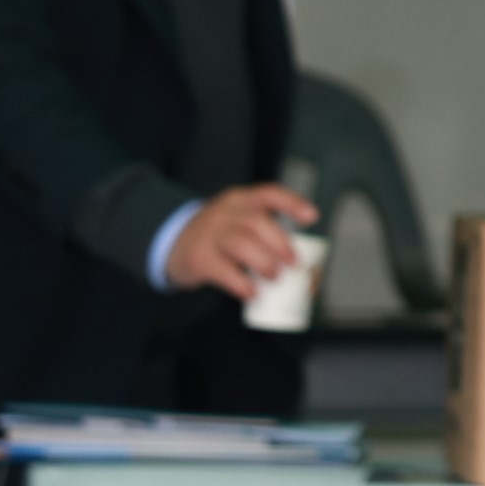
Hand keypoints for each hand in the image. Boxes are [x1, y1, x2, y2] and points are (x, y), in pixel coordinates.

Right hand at [161, 184, 320, 301]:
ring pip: (241, 244)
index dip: (293, 203)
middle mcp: (224, 212)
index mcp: (240, 200)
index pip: (269, 193)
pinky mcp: (198, 258)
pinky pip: (223, 270)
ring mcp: (209, 234)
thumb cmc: (219, 234)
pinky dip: (241, 283)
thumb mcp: (237, 221)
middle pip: (256, 222)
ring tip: (274, 276)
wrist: (172, 242)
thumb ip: (264, 233)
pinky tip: (253, 292)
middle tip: (293, 262)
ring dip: (263, 262)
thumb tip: (306, 267)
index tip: (312, 218)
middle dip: (280, 243)